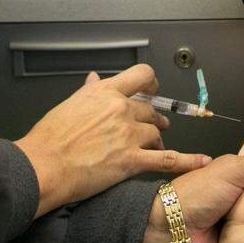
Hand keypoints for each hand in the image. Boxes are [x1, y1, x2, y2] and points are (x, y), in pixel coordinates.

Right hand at [16, 65, 209, 217]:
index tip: (153, 89)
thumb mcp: (68, 105)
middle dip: (153, 117)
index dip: (152, 83)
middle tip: (154, 125)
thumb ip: (88, 92)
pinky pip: (167, 159)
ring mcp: (128, 134)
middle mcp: (120, 109)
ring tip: (153, 146)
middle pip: (150, 108)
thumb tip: (95, 78)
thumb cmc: (48, 140)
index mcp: (105, 93)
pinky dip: (187, 161)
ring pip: (156, 132)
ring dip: (156, 139)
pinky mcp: (131, 160)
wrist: (43, 166)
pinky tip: (201, 162)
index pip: (142, 76)